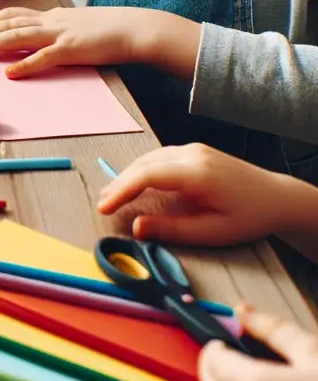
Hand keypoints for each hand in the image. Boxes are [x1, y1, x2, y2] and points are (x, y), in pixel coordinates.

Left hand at [0, 4, 155, 77]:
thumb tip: (31, 44)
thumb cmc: (106, 31)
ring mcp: (60, 33)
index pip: (9, 16)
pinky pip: (46, 57)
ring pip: (17, 36)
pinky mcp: (74, 49)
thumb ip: (51, 32)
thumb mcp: (72, 26)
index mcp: (49, 16)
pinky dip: (26, 64)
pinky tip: (9, 72)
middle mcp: (49, 21)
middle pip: (5, 24)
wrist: (136, 27)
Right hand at [97, 142, 296, 244]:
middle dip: (119, 183)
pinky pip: (159, 157)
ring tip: (112, 195)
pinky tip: (135, 184)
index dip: (121, 190)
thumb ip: (173, 230)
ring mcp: (193, 148)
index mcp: (197, 173)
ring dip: (128, 175)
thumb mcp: (214, 232)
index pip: (147, 175)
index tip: (104, 207)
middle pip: (144, 164)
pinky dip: (142, 170)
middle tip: (102, 204)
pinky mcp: (194, 150)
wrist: (278, 196)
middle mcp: (192, 153)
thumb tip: (136, 227)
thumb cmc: (249, 217)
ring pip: (149, 158)